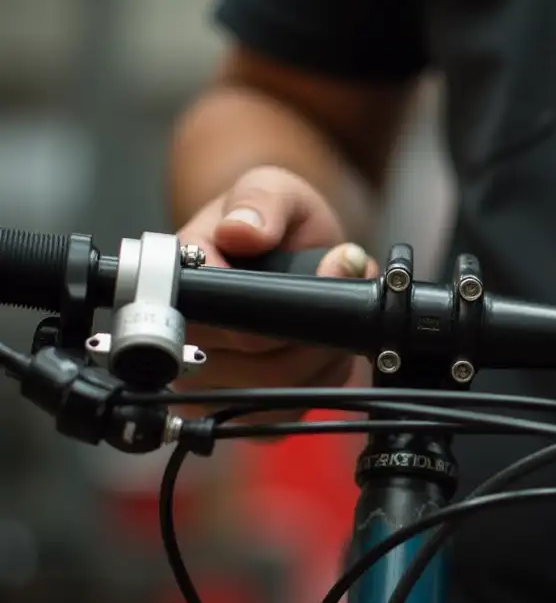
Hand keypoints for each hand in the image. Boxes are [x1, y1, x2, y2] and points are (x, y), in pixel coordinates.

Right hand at [176, 165, 377, 420]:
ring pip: (267, 395)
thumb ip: (260, 201)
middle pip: (244, 366)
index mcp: (177, 282)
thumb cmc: (270, 218)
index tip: (308, 287)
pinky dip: (316, 384)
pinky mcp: (237, 406)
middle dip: (302, 336)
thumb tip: (241, 230)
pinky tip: (323, 352)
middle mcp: (182, 336)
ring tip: (328, 323)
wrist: (288, 247)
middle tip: (331, 298)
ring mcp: (206, 378)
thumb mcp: (270, 187)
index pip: (206, 323)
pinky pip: (279, 415)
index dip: (259, 317)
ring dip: (316, 361)